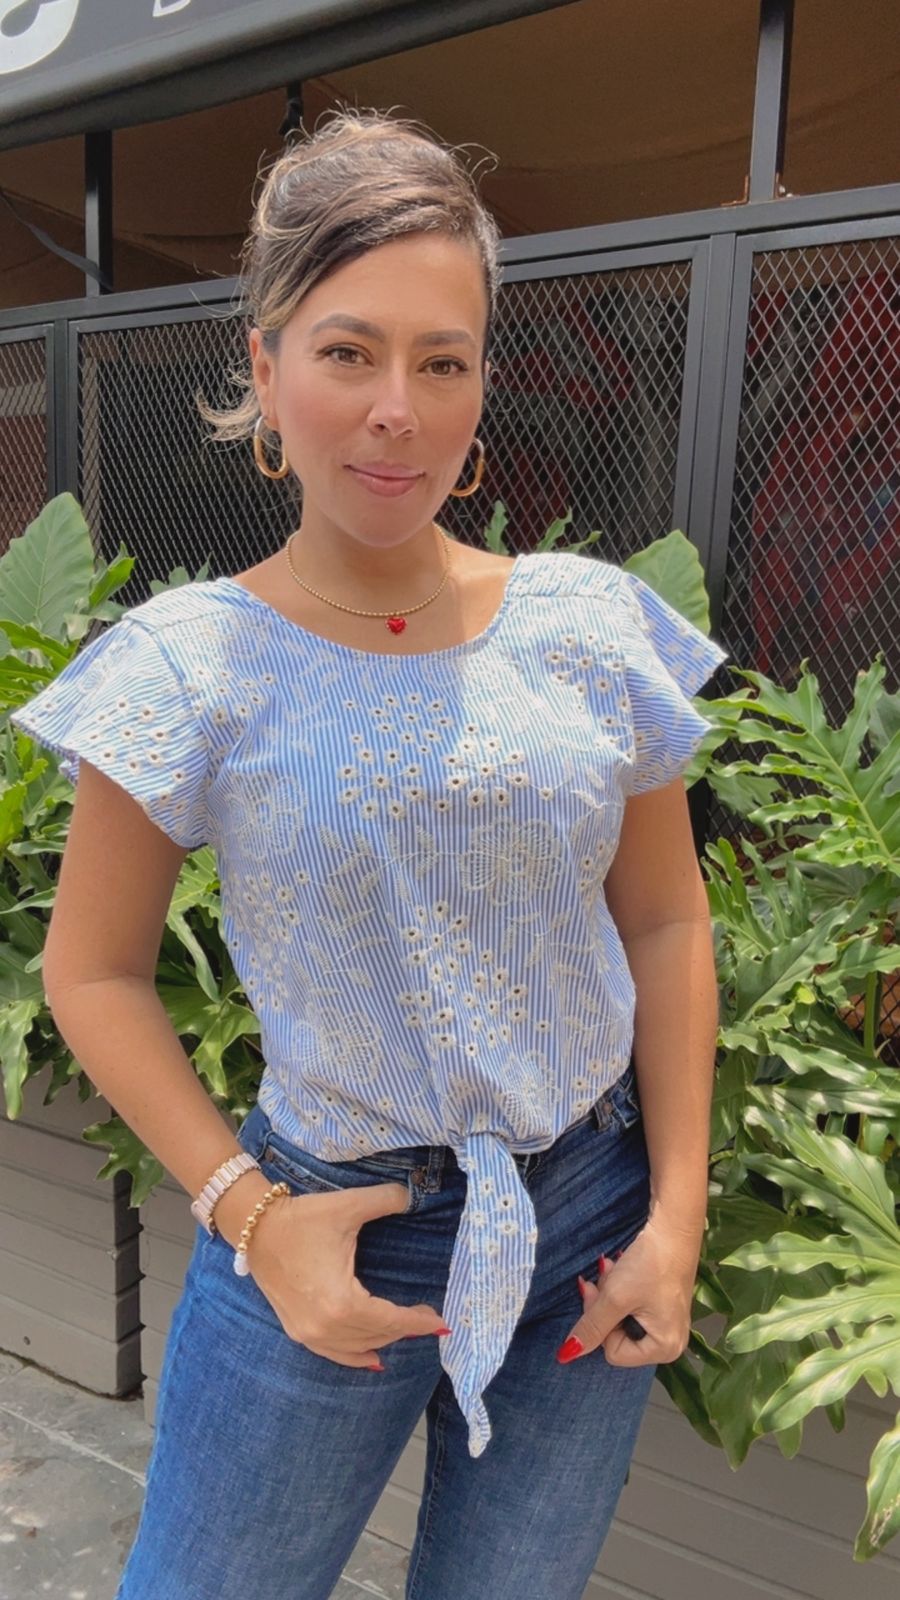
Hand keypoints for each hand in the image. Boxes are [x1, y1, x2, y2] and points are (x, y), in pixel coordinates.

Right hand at [244, 1180, 449, 1369]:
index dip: (417, 1321)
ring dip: (384, 1340)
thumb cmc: (302, 1219)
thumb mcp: (348, 1205)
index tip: (440, 1321)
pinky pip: (334, 1353)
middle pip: (377, 1336)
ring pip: (358, 1347)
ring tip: (407, 1329)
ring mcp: (308, 1333)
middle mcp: (325, 1326)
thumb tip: (414, 1196)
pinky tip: (373, 1357)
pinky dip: (356, 1356)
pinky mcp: (297, 1331)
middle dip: (405, 1328)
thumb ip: (387, 1200)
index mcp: (341, 1302)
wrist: (255, 1228)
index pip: (390, 1319)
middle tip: (428, 1318)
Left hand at [558, 1212, 699, 1367]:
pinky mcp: (662, 1305)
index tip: (598, 1292)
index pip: (613, 1352)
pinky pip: (630, 1307)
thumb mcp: (615, 1297)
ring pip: (619, 1319)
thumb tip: (567, 1355)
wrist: (673, 1227)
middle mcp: (670, 1343)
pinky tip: (617, 1268)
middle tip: (602, 1277)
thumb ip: (592, 1326)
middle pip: (616, 1336)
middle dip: (603, 1306)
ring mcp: (667, 1324)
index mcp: (665, 1349)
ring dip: (608, 1293)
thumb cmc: (651, 1264)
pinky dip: (618, 1289)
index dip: (600, 1323)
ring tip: (611, 1268)